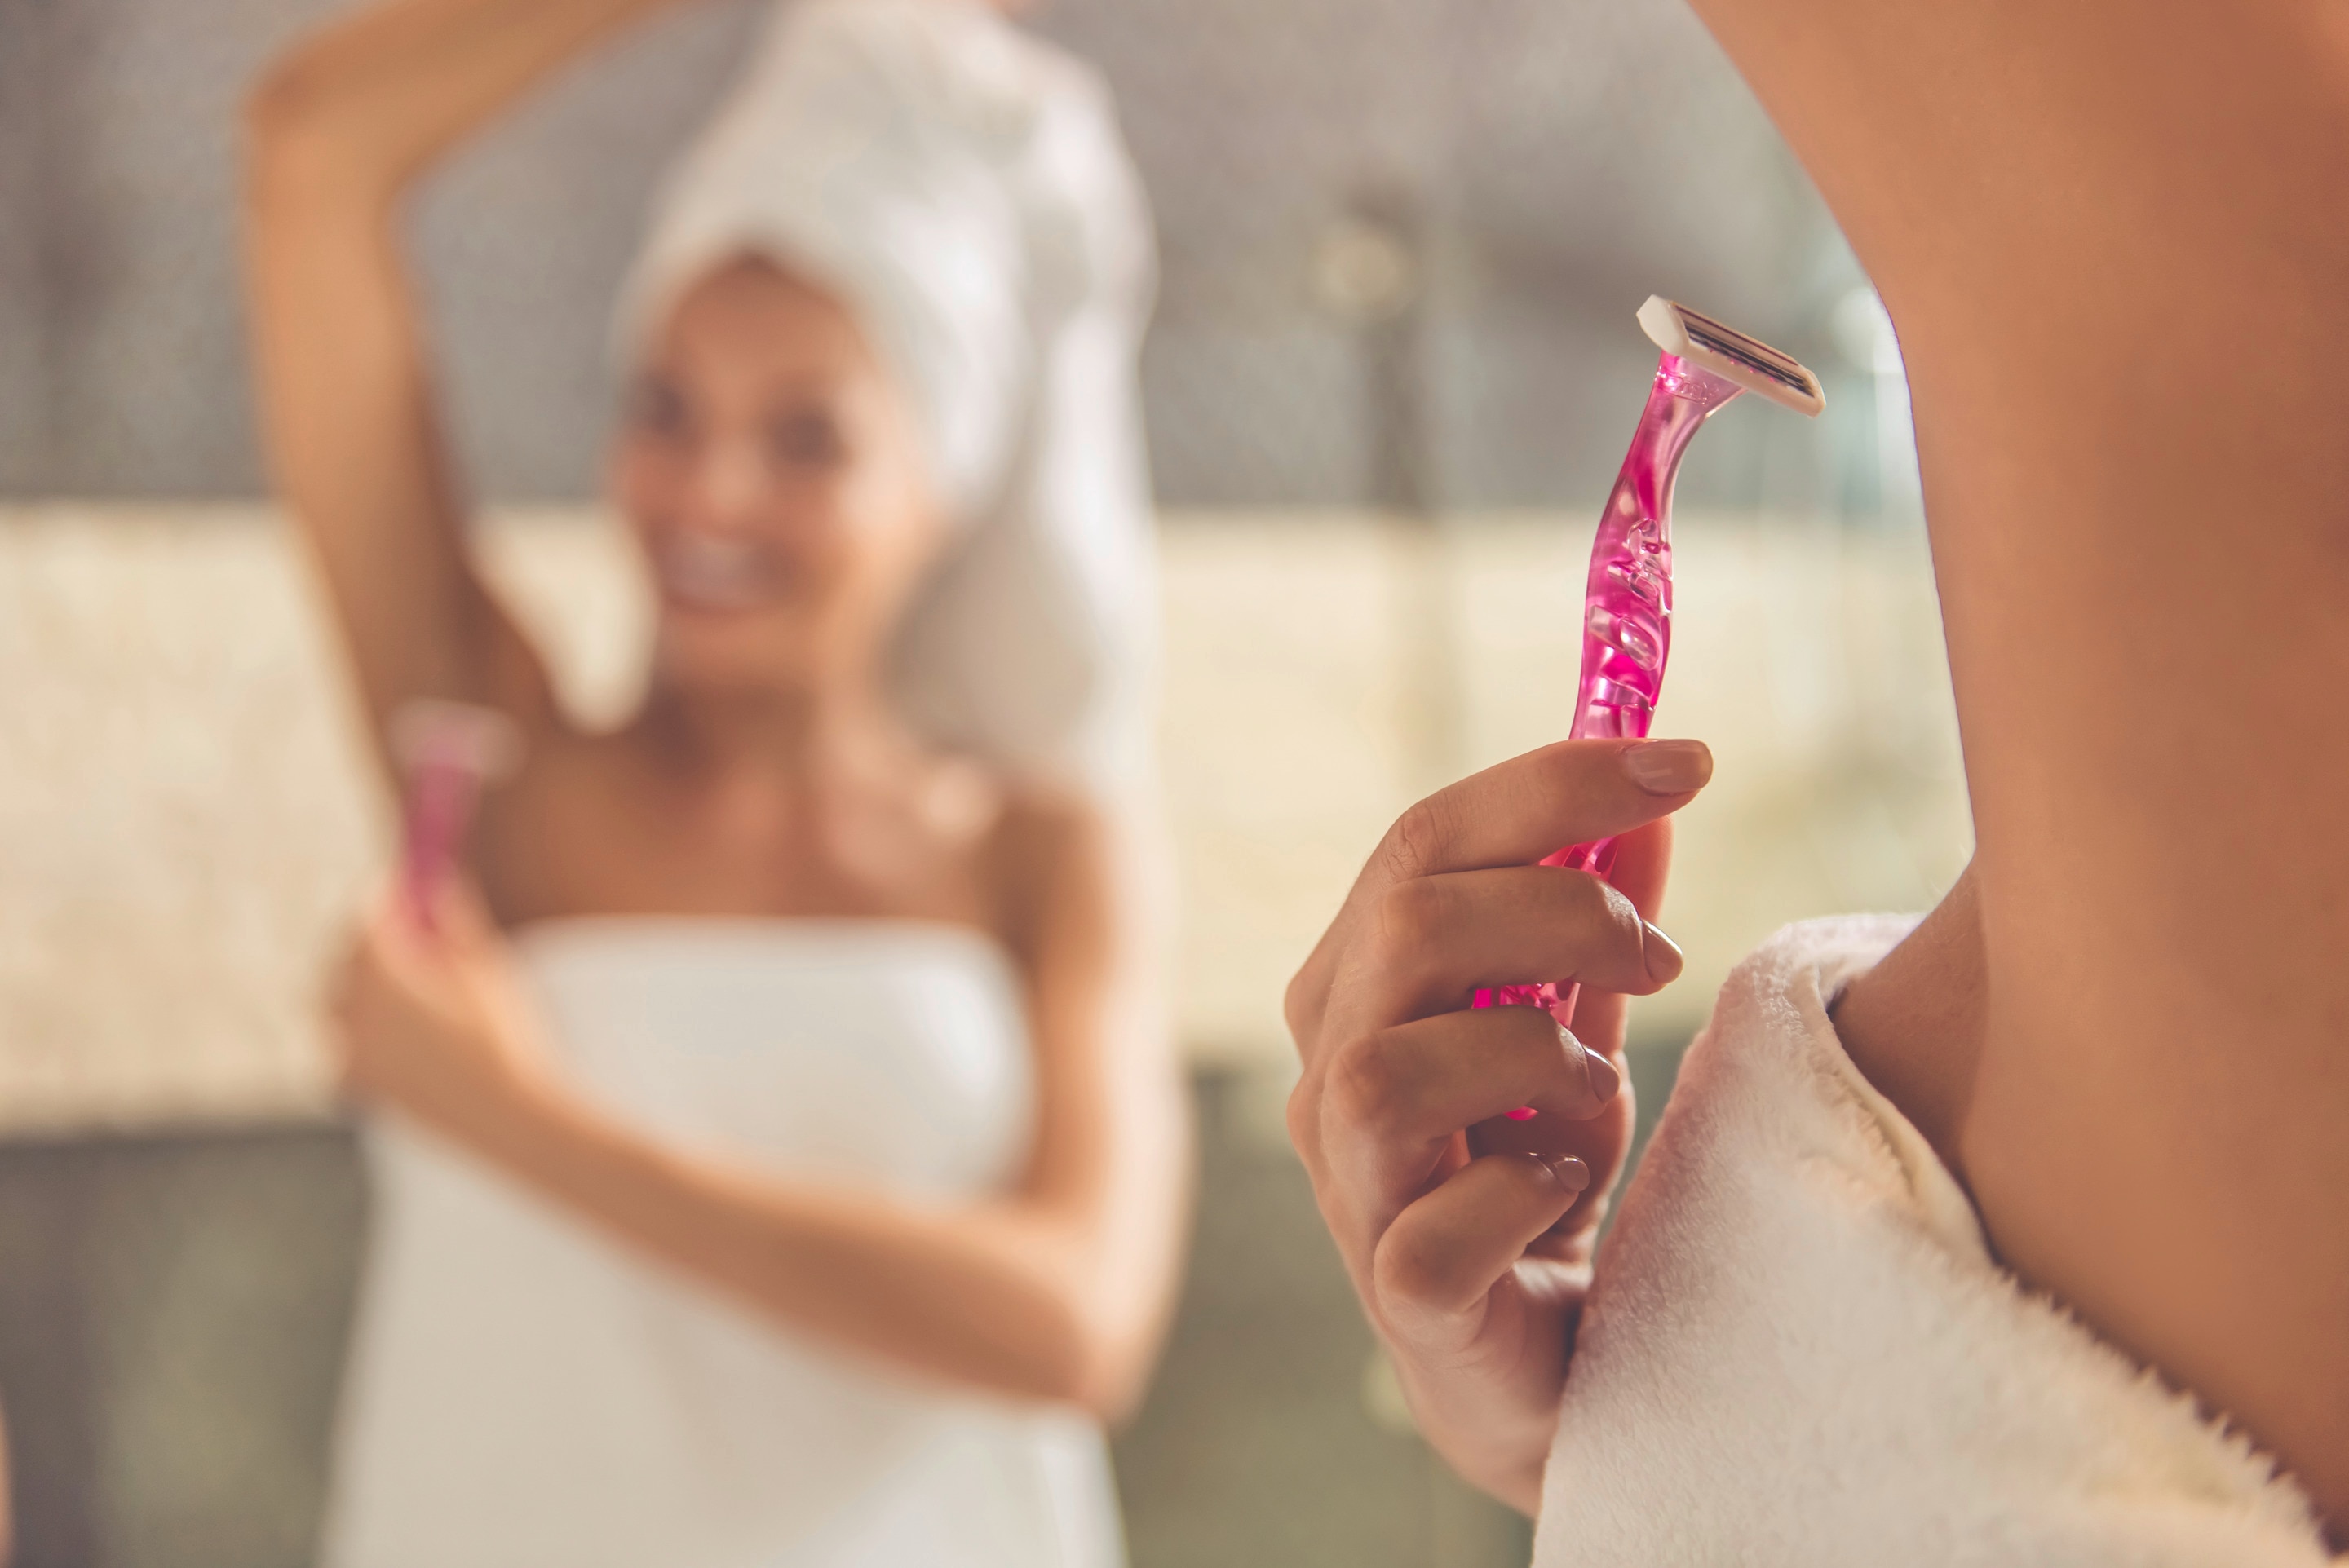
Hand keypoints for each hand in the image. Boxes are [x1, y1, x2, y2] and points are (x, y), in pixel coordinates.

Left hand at [327, 879, 560, 1147]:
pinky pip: (345, 1044)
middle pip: (341, 961)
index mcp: (381, 975)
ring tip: (403, 984)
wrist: (508, 1117)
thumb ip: (454, 924)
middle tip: (404, 934)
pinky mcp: (361, 1085)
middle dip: (366, 942)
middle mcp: (353, 1012)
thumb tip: (439, 885)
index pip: (363, 921)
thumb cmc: (503, 1039)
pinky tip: (400, 1031)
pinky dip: (361, 1029)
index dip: (382, 901)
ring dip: (359, 986)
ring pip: (336, 1006)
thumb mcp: (487, 970)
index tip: (401, 891)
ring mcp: (351, 1052)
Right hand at [1284, 738, 1709, 1510]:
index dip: (1554, 785)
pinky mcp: (1399, 1292)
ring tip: (1599, 1089)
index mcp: (1360, 985)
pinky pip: (1442, 1226)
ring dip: (1534, 1053)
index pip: (1423, 840)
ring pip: (1391, 1069)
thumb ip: (1596, 915)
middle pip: (1409, 925)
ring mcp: (1351, 1186)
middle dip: (1562, 909)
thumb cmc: (1539, 1176)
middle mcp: (1330, 1072)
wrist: (1547, 1361)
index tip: (1688, 760)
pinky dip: (1526, 1191)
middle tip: (1659, 953)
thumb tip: (1659, 788)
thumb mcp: (1579, 1026)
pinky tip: (1566, 1192)